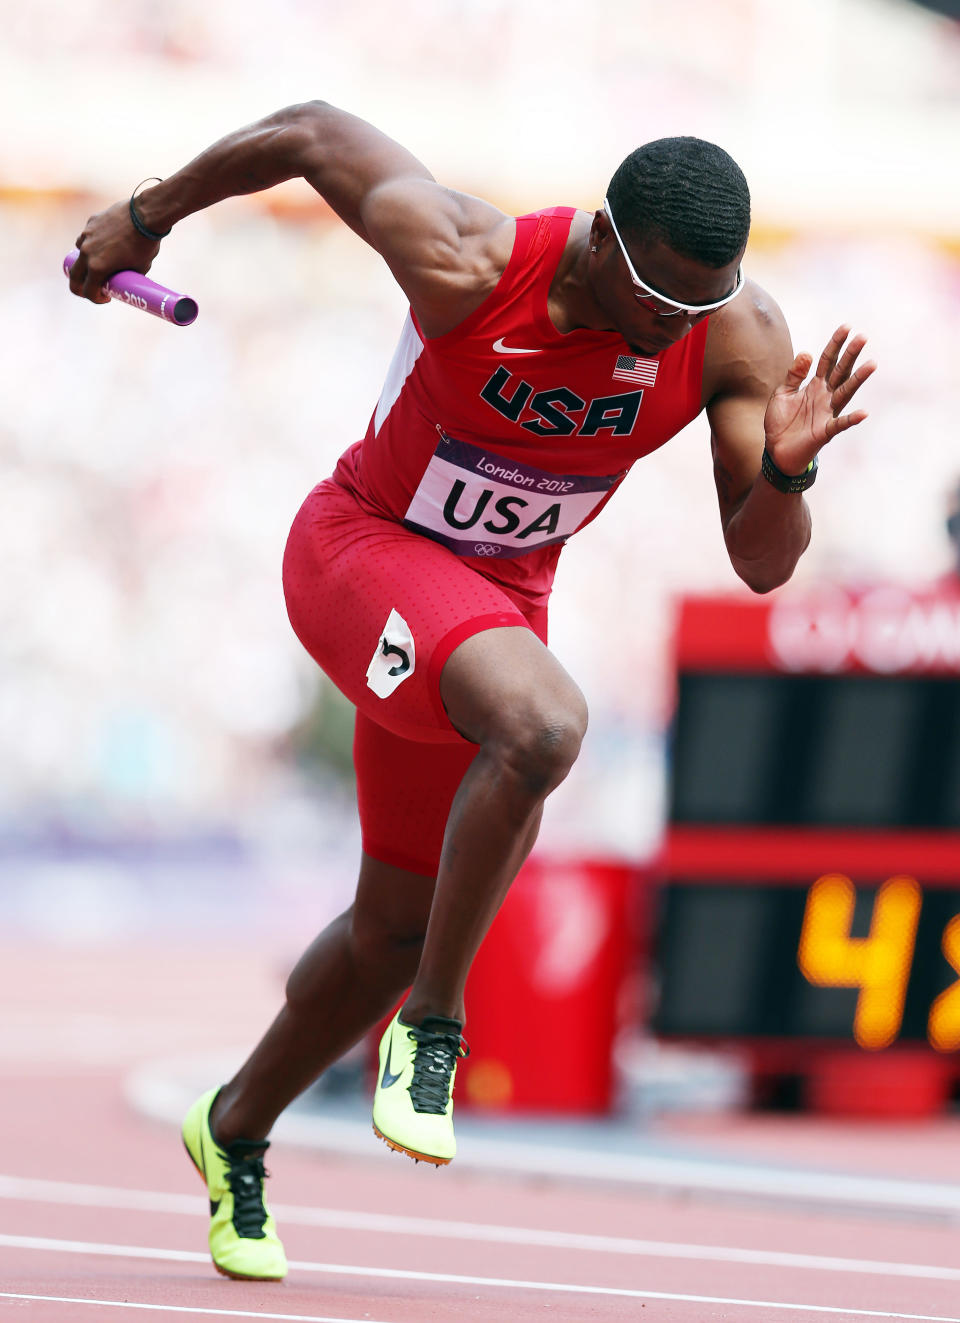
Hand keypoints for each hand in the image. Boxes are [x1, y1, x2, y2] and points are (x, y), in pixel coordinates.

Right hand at [68, 198, 160, 304]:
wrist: (145, 216)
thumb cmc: (145, 245)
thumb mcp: (140, 269)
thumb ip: (128, 276)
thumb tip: (127, 281)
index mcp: (97, 268)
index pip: (88, 291)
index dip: (96, 298)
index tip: (106, 297)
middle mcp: (87, 252)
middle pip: (75, 276)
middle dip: (81, 287)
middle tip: (93, 288)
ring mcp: (86, 236)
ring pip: (79, 255)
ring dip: (86, 264)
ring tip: (100, 263)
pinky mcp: (90, 223)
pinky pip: (85, 238)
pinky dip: (91, 246)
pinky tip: (104, 245)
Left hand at [763, 326, 875, 475]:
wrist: (776, 451)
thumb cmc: (781, 422)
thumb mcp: (782, 393)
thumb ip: (794, 374)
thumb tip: (807, 353)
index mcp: (815, 385)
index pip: (827, 360)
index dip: (835, 344)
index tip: (846, 326)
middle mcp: (825, 396)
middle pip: (840, 371)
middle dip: (850, 354)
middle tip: (863, 337)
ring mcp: (827, 413)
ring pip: (845, 392)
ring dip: (858, 379)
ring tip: (872, 364)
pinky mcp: (825, 431)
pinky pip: (840, 424)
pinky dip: (852, 419)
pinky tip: (864, 413)